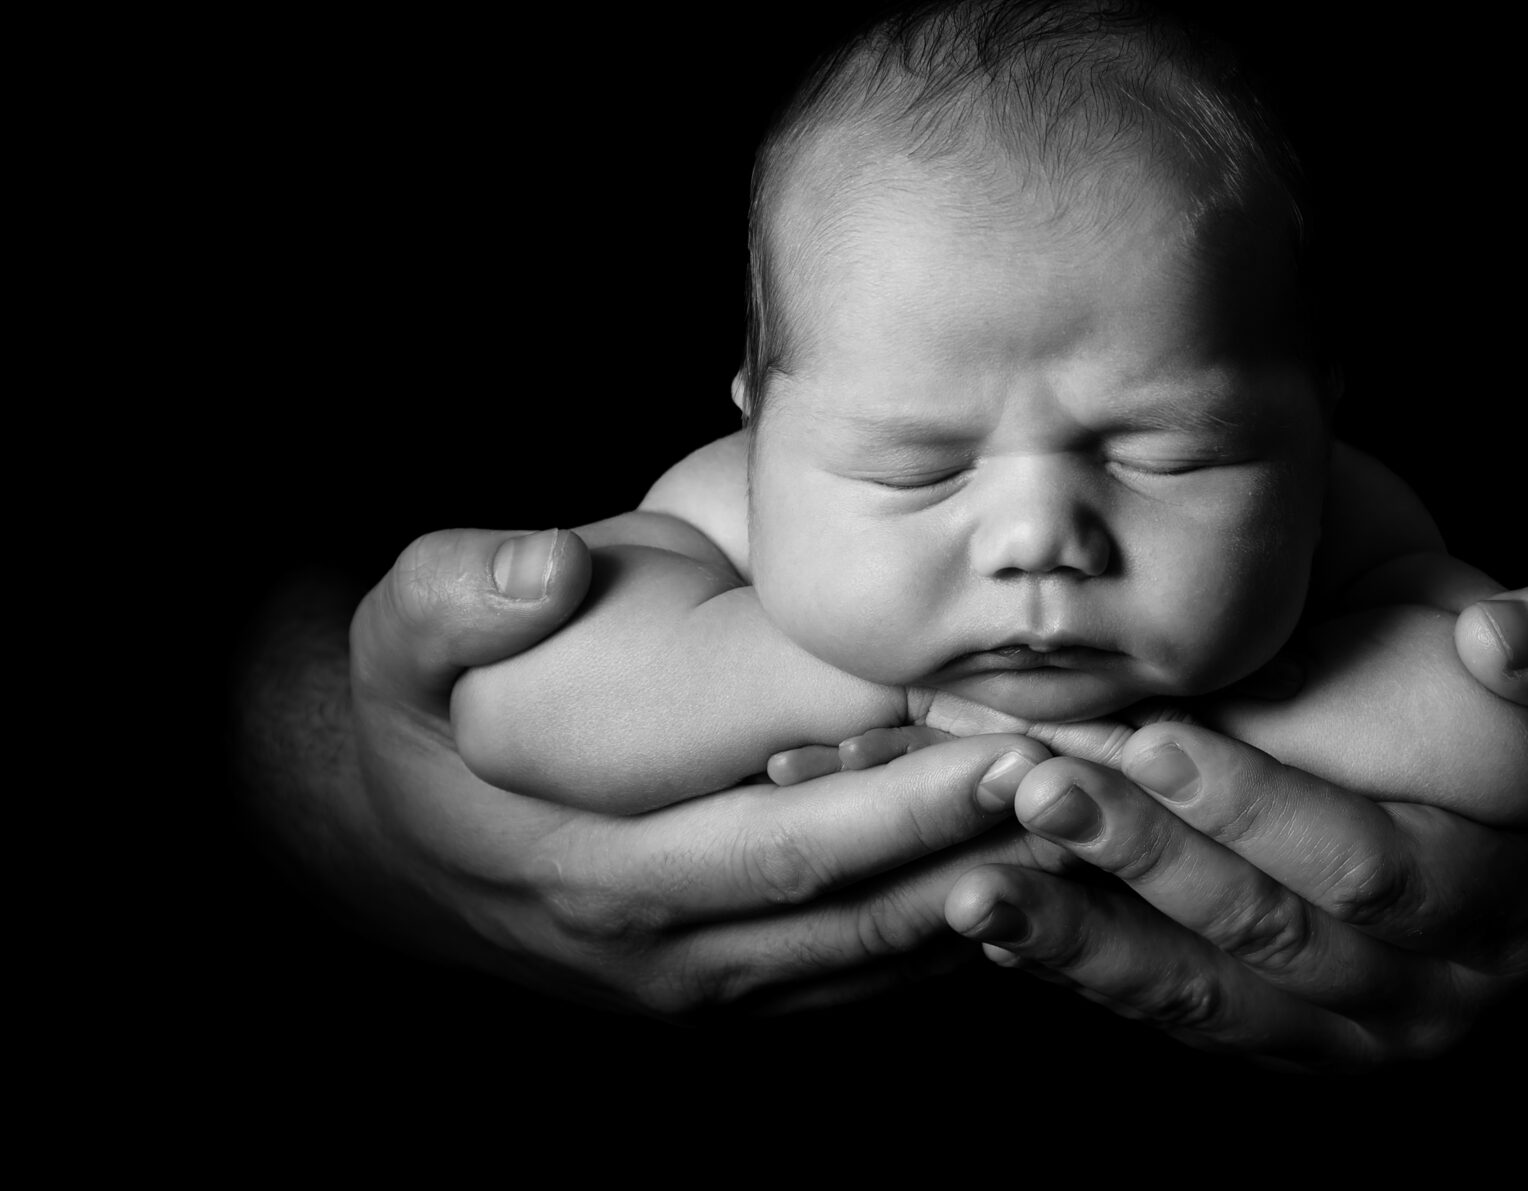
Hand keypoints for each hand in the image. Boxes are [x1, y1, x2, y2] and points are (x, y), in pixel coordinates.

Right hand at [263, 526, 1057, 1017]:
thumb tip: (545, 565)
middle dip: (977, 840)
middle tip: (1089, 775)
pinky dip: (953, 934)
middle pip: (851, 898)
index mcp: (594, 860)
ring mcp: (703, 984)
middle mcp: (660, 942)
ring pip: (873, 952)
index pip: (778, 827)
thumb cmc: (429, 717)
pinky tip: (1040, 874)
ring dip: (989, 895)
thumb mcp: (401, 640)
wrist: (407, 845)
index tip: (1006, 731)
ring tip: (1095, 824)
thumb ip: (459, 592)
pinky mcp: (740, 993)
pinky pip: (865, 976)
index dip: (900, 785)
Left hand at [941, 578, 1527, 1070]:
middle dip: (1147, 863)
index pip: (1375, 865)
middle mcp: (1448, 988)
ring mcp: (1374, 1032)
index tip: (1156, 736)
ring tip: (982, 882)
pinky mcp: (1308, 1042)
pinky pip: (1193, 1020)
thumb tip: (1505, 641)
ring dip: (1092, 943)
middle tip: (1035, 787)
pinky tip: (1008, 927)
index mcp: (1524, 899)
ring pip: (1216, 1000)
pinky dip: (1098, 975)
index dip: (1264, 806)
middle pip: (1276, 937)